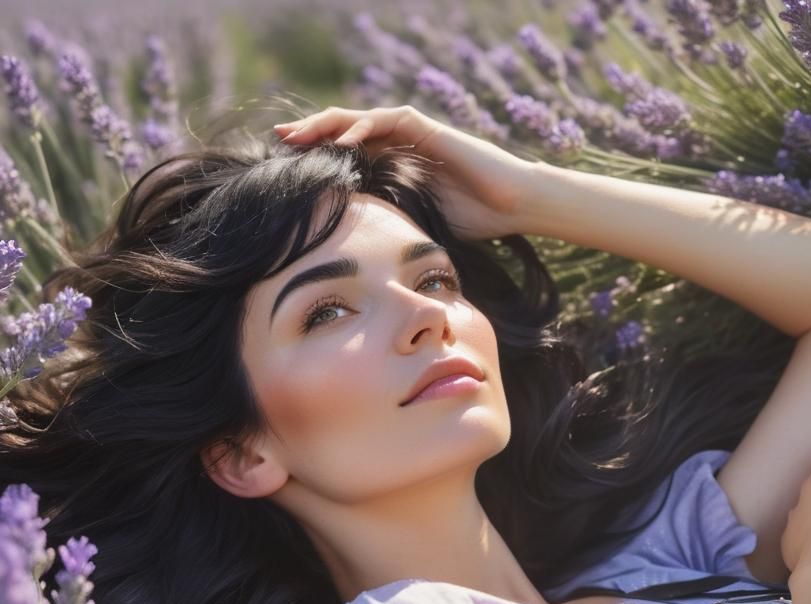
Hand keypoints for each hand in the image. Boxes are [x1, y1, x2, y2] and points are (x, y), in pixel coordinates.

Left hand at [273, 105, 541, 241]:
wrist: (512, 206)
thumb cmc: (475, 222)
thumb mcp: (419, 226)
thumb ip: (391, 226)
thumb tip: (359, 261)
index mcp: (393, 165)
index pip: (345, 154)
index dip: (316, 159)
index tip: (286, 170)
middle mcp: (398, 144)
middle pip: (344, 131)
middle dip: (311, 135)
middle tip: (279, 143)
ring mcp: (413, 133)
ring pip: (359, 118)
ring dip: (328, 125)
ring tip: (300, 136)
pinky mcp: (428, 128)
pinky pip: (389, 119)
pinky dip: (366, 127)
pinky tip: (345, 141)